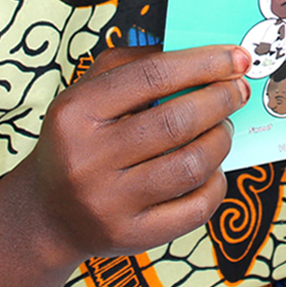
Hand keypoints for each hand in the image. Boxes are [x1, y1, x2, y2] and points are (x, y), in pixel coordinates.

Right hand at [14, 44, 248, 266]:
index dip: (203, 63)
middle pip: (177, 121)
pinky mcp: (132, 236)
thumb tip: (198, 51)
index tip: (236, 57)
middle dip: (221, 99)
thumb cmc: (80, 140)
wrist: (48, 213)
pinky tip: (211, 169)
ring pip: (192, 164)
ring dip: (220, 139)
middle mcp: (88, 159)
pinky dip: (216, 182)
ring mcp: (109, 203)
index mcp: (76, 113)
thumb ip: (134, 63)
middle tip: (237, 90)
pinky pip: (196, 207)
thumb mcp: (87, 92)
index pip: (152, 76)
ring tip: (222, 128)